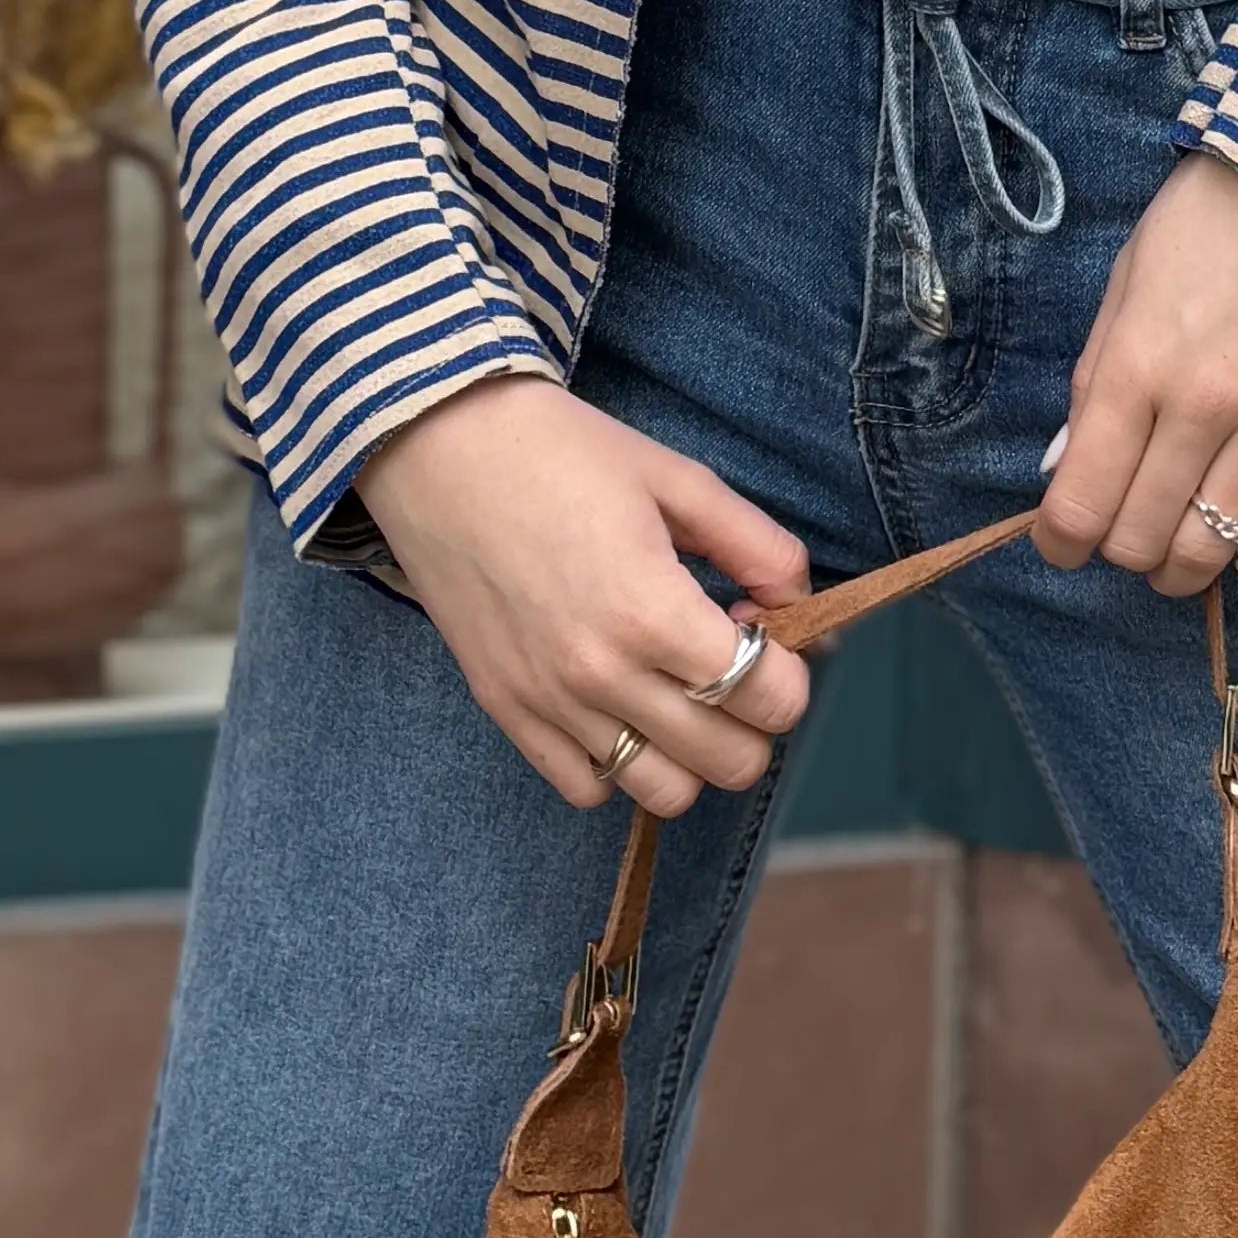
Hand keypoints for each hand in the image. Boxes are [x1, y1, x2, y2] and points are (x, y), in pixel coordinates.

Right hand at [362, 377, 814, 812]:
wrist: (437, 446)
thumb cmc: (563, 451)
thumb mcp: (680, 479)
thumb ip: (759, 546)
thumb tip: (800, 604)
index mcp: (653, 610)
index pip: (771, 698)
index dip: (790, 670)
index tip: (763, 629)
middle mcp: (603, 675)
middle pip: (731, 762)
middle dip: (754, 717)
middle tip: (728, 660)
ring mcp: (550, 703)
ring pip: (664, 791)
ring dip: (692, 752)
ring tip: (676, 690)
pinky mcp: (506, 711)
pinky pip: (586, 789)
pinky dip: (619, 765)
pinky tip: (621, 707)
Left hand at [1035, 151, 1237, 595]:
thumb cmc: (1207, 221)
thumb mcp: (1124, 287)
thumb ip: (1092, 383)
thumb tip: (1066, 470)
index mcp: (1133, 369)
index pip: (1080, 505)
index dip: (1061, 543)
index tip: (1063, 542)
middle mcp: (1200, 408)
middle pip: (1145, 540)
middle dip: (1122, 552)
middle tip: (1126, 528)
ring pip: (1220, 545)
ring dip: (1189, 560)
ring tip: (1183, 540)